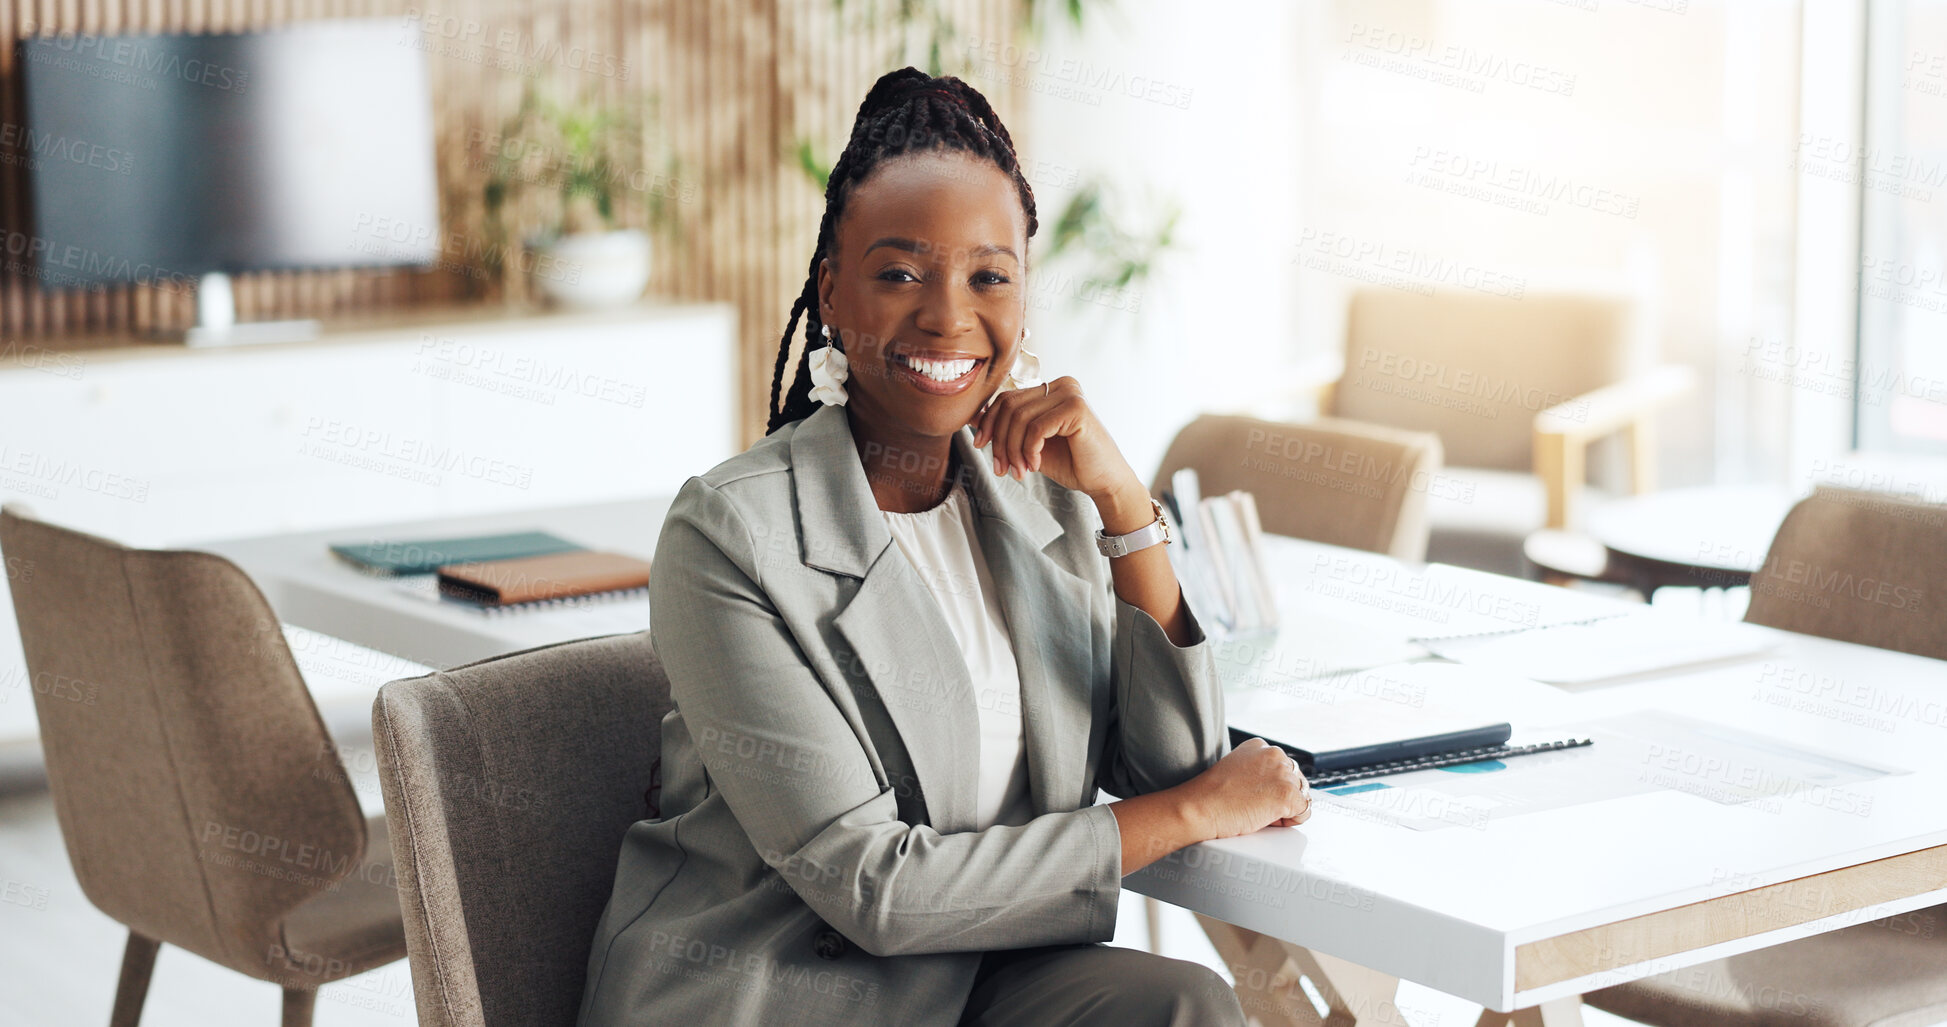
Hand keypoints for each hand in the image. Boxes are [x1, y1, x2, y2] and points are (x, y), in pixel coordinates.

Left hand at [969, 375, 1134, 498]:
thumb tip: (972, 417)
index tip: (980, 447)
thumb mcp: (1029, 444)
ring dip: (1013, 450)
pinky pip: (1036, 428)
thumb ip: (1006, 429)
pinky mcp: (1076, 408)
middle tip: (1002, 468)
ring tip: (1020, 471)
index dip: (988, 423)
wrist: (1104, 481)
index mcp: (1050, 388)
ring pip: (1019, 418)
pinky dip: (1029, 450)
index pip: (1006, 398)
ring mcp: (1070, 393)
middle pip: (1009, 406)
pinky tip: (1036, 465)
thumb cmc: (1070, 462)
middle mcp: (1061, 384)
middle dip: (999, 441)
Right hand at [1178, 737, 1311, 838]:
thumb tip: (1272, 787)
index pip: (1283, 767)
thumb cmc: (1210, 796)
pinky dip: (1290, 821)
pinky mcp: (1287, 794)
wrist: (1199, 808)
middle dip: (1280, 796)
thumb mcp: (1236, 770)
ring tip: (1258, 811)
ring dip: (1284, 808)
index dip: (1270, 786)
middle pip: (1295, 780)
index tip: (1253, 794)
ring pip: (1301, 795)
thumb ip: (1257, 772)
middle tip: (1254, 805)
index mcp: (1259, 746)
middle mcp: (1274, 754)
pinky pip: (1304, 812)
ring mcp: (1282, 773)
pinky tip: (1266, 819)